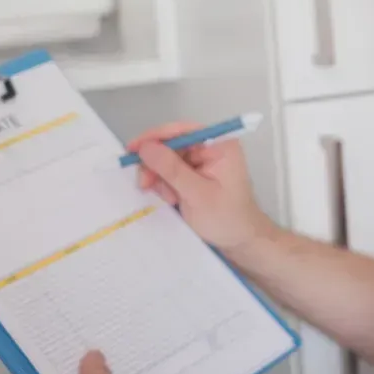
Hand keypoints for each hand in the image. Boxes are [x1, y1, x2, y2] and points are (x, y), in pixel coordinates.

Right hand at [125, 122, 278, 253]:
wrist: (239, 242)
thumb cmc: (226, 218)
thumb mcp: (197, 194)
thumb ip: (171, 169)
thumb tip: (145, 147)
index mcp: (219, 145)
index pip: (182, 131)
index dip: (155, 137)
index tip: (133, 149)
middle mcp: (209, 148)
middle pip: (171, 145)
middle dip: (155, 164)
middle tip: (144, 184)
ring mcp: (201, 162)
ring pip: (166, 160)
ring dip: (159, 178)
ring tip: (168, 198)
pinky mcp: (193, 175)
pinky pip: (170, 173)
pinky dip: (164, 185)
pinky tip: (170, 199)